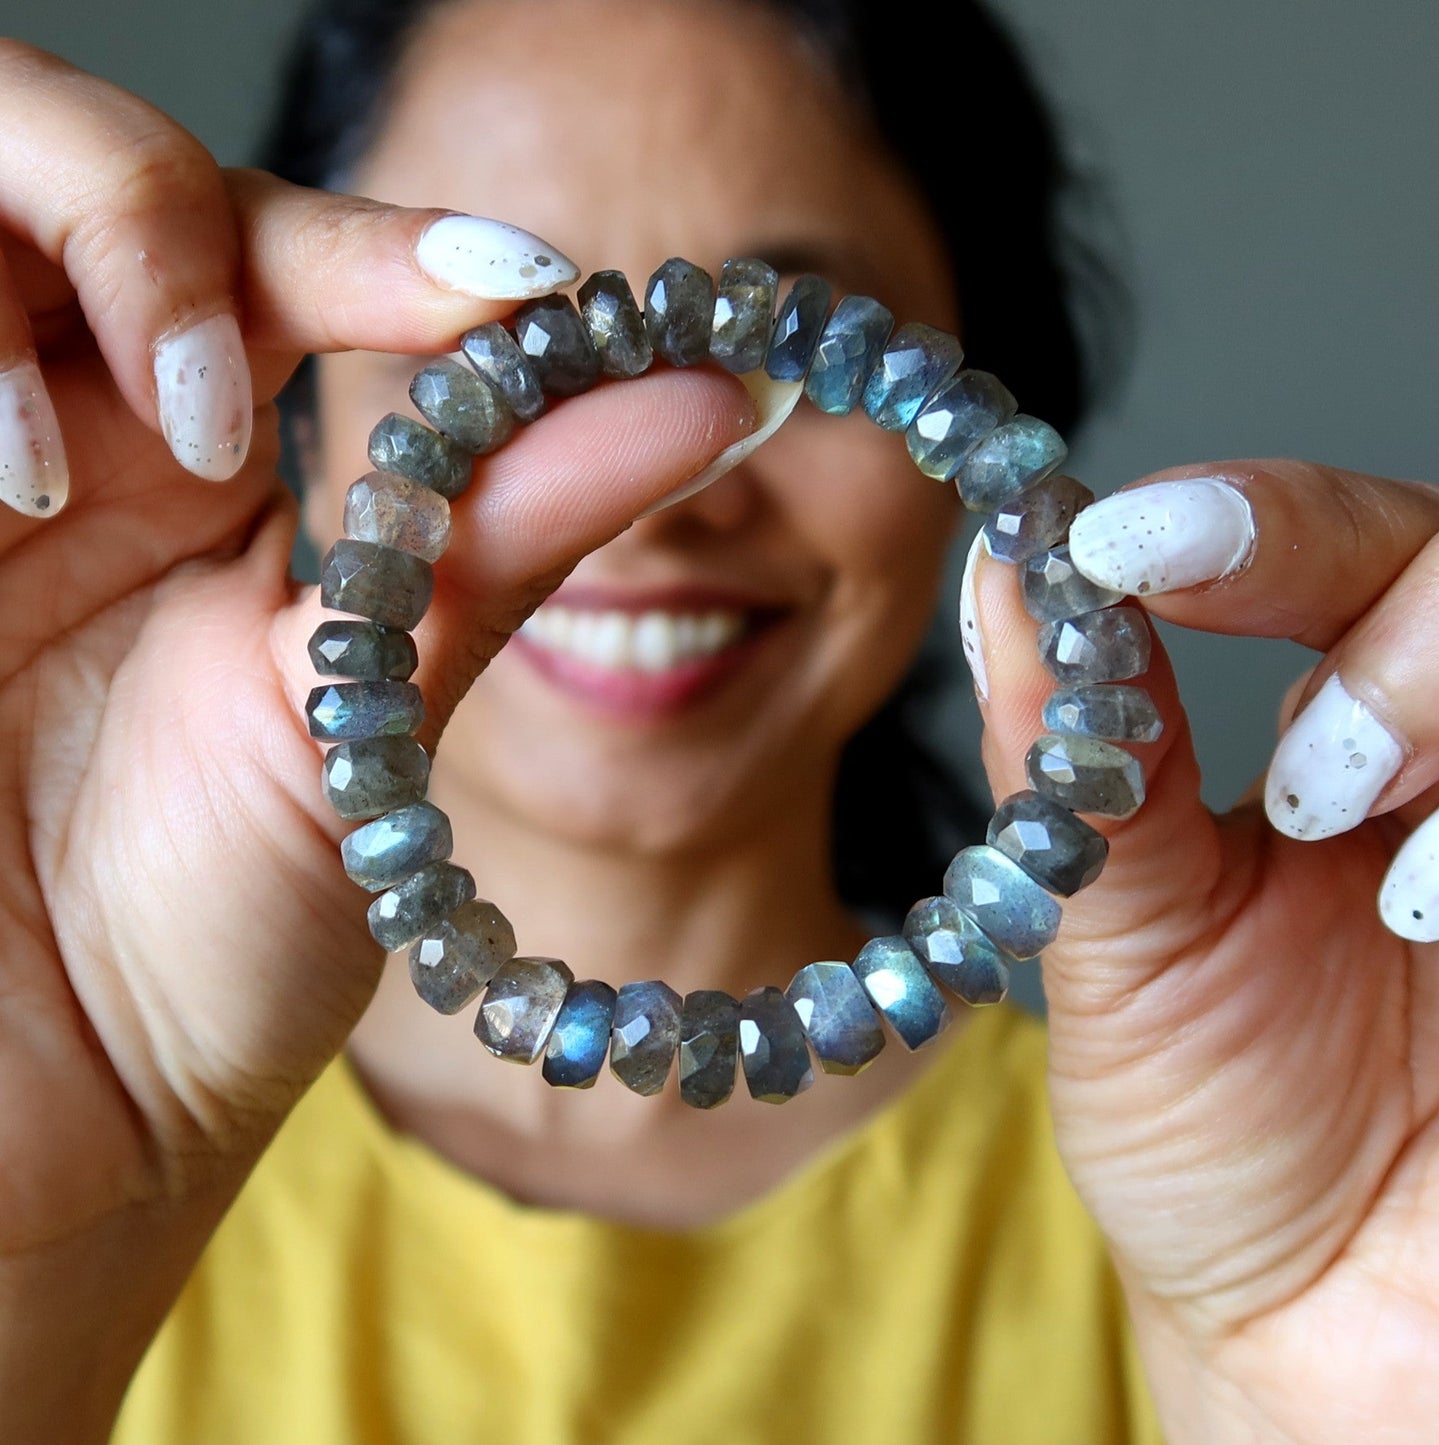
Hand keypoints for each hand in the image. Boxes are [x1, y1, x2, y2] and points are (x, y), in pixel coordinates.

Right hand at [0, 41, 751, 1434]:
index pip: (290, 263)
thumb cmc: (222, 939)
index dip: (390, 247)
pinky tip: (8, 485)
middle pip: (116, 185)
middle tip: (227, 381)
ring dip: (75, 270)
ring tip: (148, 441)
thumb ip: (509, 537)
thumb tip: (708, 402)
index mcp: (220, 487)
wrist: (62, 1107)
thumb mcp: (379, 717)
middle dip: (172, 226)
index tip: (515, 290)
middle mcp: (87, 448)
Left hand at [973, 461, 1438, 1439]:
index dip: (1253, 518)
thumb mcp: (1120, 937)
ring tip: (1336, 800)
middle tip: (1233, 641)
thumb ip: (1077, 759)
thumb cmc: (1222, 1140)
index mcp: (1351, 749)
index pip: (1339, 556)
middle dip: (1356, 578)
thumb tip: (1002, 579)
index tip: (1118, 539)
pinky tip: (1424, 896)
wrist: (1315, 1331)